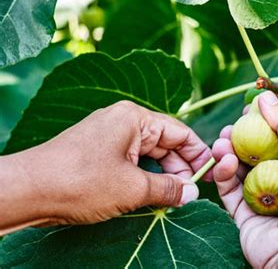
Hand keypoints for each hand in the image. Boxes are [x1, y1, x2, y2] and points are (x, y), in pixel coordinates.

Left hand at [0, 101, 211, 234]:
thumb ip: (169, 189)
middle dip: (181, 168)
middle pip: (166, 142)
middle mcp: (123, 121)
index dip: (199, 154)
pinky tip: (152, 195)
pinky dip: (145, 177)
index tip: (210, 176)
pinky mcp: (99, 152)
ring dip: (164, 175)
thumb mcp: (133, 187)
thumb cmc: (81, 181)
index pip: (180, 132)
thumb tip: (191, 194)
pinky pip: (132, 161)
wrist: (28, 190)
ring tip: (174, 198)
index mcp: (135, 118)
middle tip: (192, 193)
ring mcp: (110, 136)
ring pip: (149, 154)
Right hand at [212, 92, 277, 267]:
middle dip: (242, 135)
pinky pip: (229, 189)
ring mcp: (263, 197)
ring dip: (228, 151)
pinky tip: (224, 160)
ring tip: (222, 140)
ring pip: (239, 168)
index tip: (250, 107)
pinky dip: (223, 173)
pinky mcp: (244, 214)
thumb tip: (267, 97)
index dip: (265, 121)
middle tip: (231, 125)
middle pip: (256, 151)